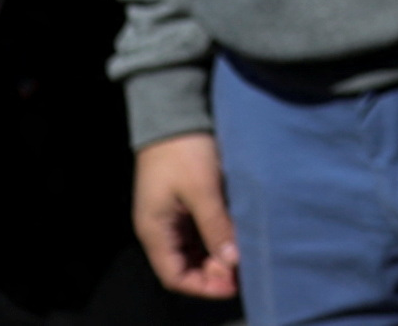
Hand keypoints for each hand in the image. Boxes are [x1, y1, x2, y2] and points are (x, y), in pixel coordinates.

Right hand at [132, 133, 238, 298]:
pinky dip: (214, 237)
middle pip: (184, 265)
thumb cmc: (183, 150)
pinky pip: (197, 231)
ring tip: (242, 252)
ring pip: (193, 249)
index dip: (203, 286)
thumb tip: (232, 261)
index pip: (175, 276)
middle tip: (243, 267)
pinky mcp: (182, 202)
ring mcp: (170, 215)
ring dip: (215, 255)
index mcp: (154, 231)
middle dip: (212, 272)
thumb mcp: (202, 189)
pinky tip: (234, 234)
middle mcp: (159, 228)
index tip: (233, 284)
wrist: (174, 112)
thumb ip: (216, 226)